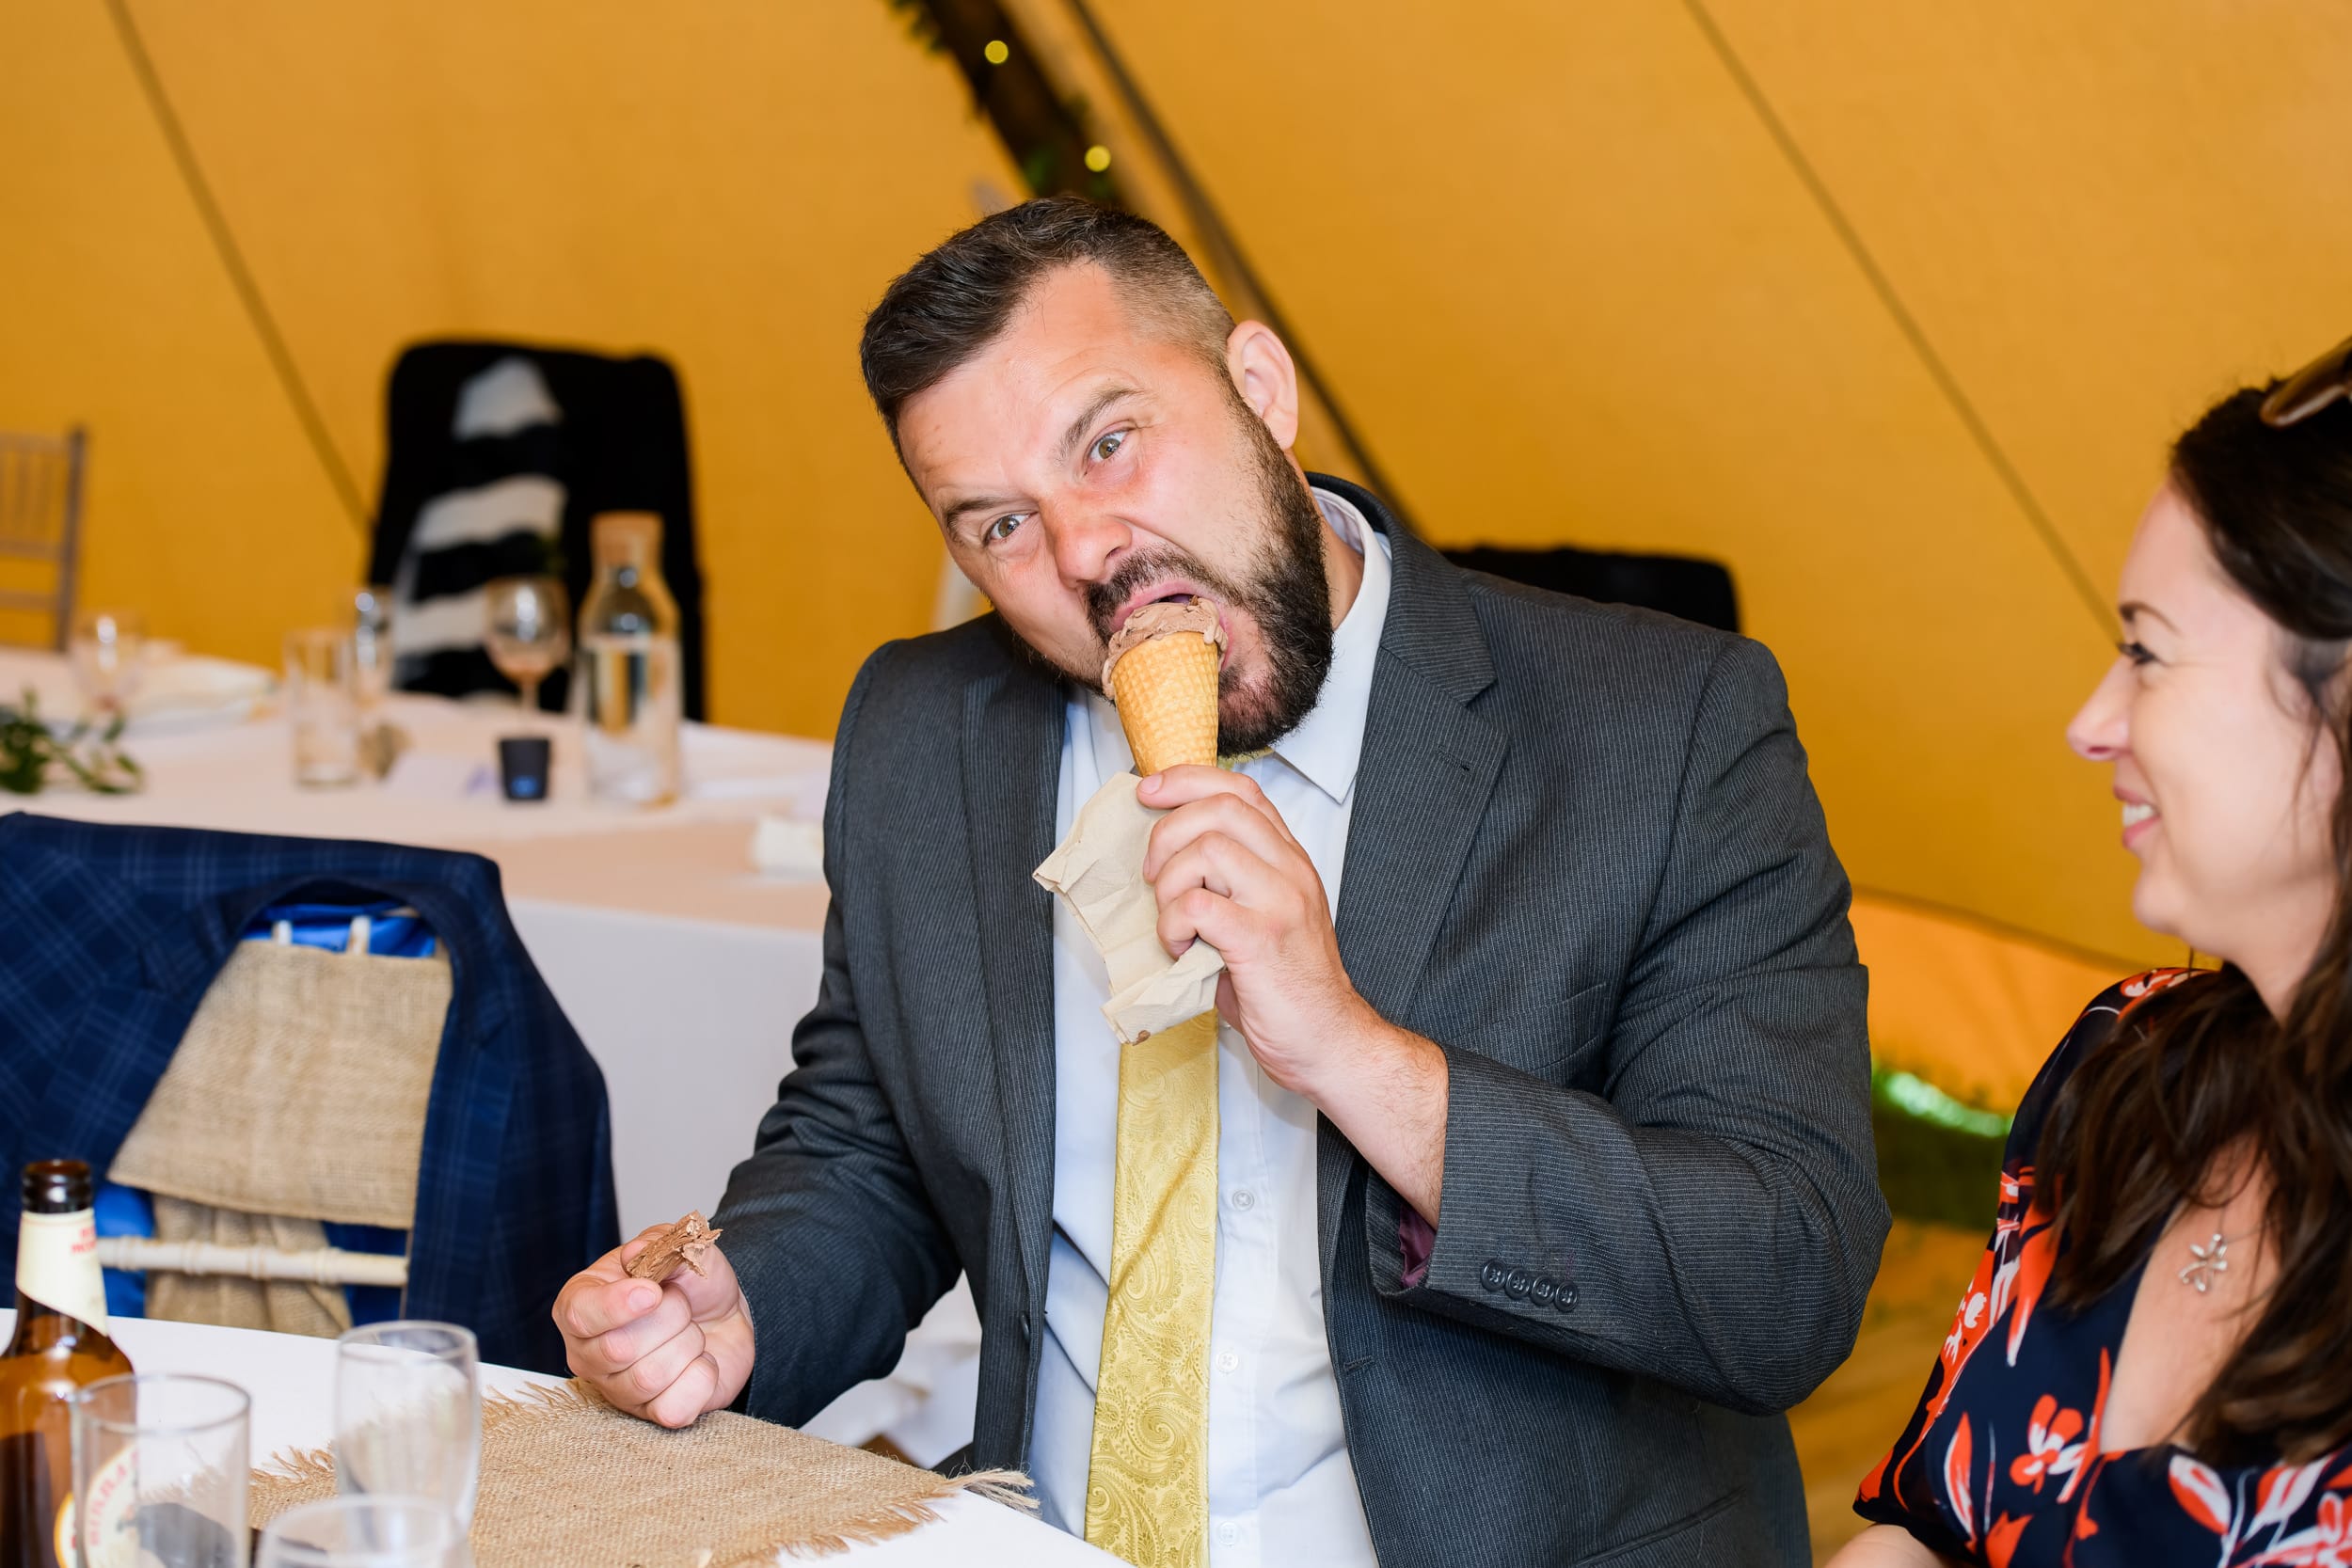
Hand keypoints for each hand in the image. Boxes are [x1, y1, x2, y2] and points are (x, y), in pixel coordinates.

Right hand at [554, 1223, 754, 1427]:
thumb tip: (637, 1253)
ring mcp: (617, 1390)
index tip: (653, 1292)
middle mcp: (588, 1353)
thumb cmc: (688, 1283)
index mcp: (582, 1303)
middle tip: (681, 1304)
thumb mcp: (680, 1247)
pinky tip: (699, 1362)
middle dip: (670, 1317)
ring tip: (690, 1331)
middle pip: (619, 1348)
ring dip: (688, 1344)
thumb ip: (662, 1242)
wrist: (723, 1315)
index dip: (617, 1306)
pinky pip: (674, 1409)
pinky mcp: (652, 1415)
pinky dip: (702, 1377)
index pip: (578, 1316)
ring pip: (649, 1377)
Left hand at [1138, 764, 1450, 1219]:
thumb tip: (1161, 863)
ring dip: (1169, 885)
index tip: (1149, 792)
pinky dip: (1173, 925)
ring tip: (1174, 924)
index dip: (1187, 780)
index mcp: (1289, 861)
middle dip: (1166, 833)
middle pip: (1219, 808)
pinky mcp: (1261, 939)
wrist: (1328, 1042)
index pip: (1240, 791)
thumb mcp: (1262, 919)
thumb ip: (1227, 884)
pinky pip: (1198, 905)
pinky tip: (1182, 948)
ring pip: (1206, 849)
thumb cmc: (1287, 988)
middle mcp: (1289, 871)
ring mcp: (1279, 902)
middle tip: (1153, 876)